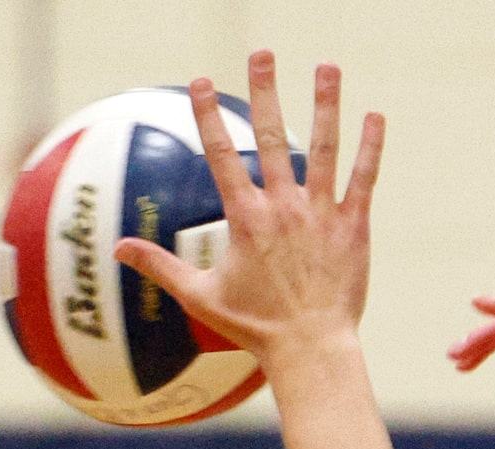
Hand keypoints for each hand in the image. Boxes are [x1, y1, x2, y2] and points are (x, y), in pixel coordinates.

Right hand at [113, 54, 381, 376]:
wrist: (310, 349)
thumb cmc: (255, 328)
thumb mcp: (200, 296)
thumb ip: (161, 266)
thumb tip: (118, 249)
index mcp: (245, 219)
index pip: (220, 156)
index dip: (208, 117)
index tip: (200, 81)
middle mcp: (283, 208)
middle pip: (270, 137)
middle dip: (265, 91)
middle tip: (261, 53)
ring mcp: (320, 214)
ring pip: (323, 148)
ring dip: (325, 104)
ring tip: (327, 66)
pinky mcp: (353, 227)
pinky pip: (363, 179)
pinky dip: (370, 147)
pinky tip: (375, 116)